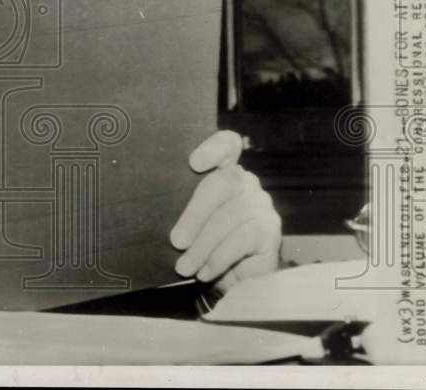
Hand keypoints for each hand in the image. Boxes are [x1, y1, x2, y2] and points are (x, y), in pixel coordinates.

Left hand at [169, 130, 280, 292]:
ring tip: (184, 267)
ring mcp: (261, 204)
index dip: (213, 148)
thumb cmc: (203, 245)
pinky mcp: (271, 230)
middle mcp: (246, 182)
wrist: (234, 281)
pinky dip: (218, 258)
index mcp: (224, 171)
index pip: (227, 145)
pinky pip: (242, 240)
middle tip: (176, 241)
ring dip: (202, 245)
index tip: (193, 163)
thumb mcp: (189, 224)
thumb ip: (180, 209)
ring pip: (229, 217)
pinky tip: (204, 272)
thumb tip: (154, 215)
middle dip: (195, 214)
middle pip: (222, 184)